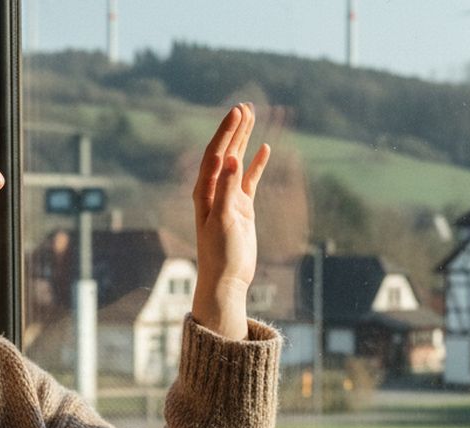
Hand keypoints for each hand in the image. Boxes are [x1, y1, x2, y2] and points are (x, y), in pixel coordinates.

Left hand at [191, 103, 270, 340]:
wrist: (226, 279)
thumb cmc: (220, 254)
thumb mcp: (224, 220)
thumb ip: (227, 189)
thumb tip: (230, 159)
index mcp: (204, 192)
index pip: (214, 154)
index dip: (226, 132)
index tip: (238, 113)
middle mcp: (214, 191)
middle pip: (224, 152)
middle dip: (234, 129)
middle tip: (245, 106)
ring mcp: (229, 198)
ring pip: (237, 161)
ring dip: (243, 140)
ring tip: (252, 116)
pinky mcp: (242, 208)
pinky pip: (250, 180)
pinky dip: (256, 164)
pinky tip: (264, 149)